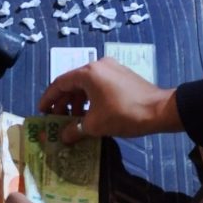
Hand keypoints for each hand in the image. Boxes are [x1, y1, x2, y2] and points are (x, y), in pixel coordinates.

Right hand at [38, 57, 180, 143]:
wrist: (160, 110)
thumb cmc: (124, 114)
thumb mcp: (95, 125)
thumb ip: (74, 130)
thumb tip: (63, 137)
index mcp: (88, 73)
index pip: (60, 83)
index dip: (48, 98)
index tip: (42, 111)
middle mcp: (97, 65)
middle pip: (73, 83)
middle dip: (63, 102)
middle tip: (56, 118)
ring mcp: (111, 68)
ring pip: (86, 84)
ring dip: (77, 101)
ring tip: (74, 120)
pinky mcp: (121, 74)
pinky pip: (99, 84)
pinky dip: (90, 98)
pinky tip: (91, 113)